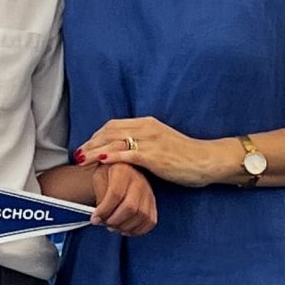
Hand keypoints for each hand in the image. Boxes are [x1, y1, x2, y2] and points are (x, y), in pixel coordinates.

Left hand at [74, 119, 227, 188]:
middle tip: (77, 155)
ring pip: (114, 141)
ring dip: (93, 150)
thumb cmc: (186, 157)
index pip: (114, 125)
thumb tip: (128, 150)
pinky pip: (127, 154)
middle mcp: (147, 128)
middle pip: (109, 130)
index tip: (85, 146)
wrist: (207, 161)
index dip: (96, 135)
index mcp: (147, 123)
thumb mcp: (162, 144)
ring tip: (80, 159)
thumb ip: (144, 144)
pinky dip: (110, 156)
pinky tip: (98, 161)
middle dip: (90, 142)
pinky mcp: (154, 156)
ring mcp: (150, 141)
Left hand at [88, 160, 156, 235]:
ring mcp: (148, 193)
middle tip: (104, 223)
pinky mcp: (153, 203)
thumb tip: (100, 217)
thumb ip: (99, 197)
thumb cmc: (109, 174)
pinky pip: (150, 221)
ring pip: (141, 216)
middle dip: (114, 220)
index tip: (95, 219)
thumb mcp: (98, 178)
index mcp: (123, 171)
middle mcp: (139, 181)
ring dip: (125, 226)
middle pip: (130, 207)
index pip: (116, 194)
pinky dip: (137, 230)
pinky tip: (126, 229)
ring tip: (113, 226)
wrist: (123, 169)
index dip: (104, 210)